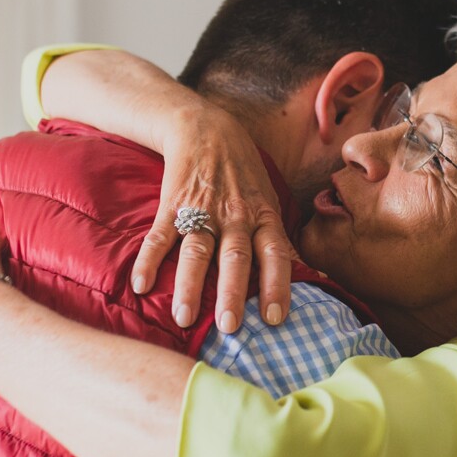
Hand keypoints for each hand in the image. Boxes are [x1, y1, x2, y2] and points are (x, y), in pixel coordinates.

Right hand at [138, 107, 296, 333]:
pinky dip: (147, 261)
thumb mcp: (270, 200)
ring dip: (188, 286)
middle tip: (229, 327)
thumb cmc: (244, 174)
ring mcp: (202, 211)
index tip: (275, 318)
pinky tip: (140, 286)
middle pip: (234, 258)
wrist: (206, 130)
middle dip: (232, 294)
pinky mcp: (172, 205)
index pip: (275, 253)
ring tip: (183, 318)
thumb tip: (316, 279)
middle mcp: (234, 216)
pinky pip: (158, 237)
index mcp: (262, 216)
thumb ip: (279, 241)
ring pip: (196, 252)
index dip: (277, 285)